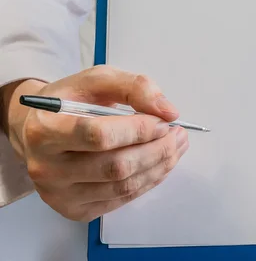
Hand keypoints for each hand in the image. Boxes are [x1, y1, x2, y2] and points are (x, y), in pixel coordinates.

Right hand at [1, 66, 188, 220]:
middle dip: (156, 150)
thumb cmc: (72, 101)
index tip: (164, 121)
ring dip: (158, 167)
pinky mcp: (73, 210)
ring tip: (176, 146)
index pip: (98, 135)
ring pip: (121, 187)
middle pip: (114, 166)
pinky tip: (159, 164)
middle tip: (179, 134)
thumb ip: (134, 87)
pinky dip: (147, 181)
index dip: (137, 130)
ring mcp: (59, 194)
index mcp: (46, 129)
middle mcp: (47, 167)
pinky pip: (120, 200)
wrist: (41, 130)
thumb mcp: (98, 79)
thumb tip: (167, 111)